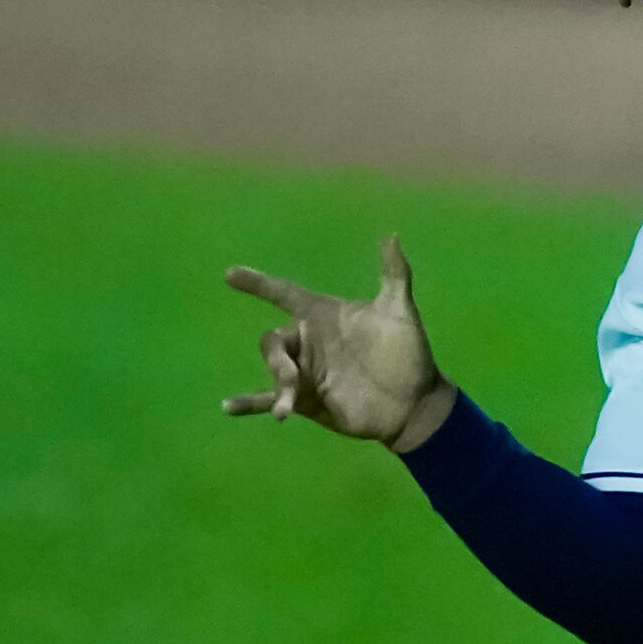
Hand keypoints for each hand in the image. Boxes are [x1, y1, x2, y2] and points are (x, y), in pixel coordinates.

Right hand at [223, 234, 457, 451]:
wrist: (413, 402)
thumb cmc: (407, 353)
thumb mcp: (400, 311)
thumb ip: (394, 274)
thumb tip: (392, 235)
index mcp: (323, 314)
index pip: (284, 293)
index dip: (258, 283)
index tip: (230, 274)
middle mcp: (309, 340)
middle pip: (273, 340)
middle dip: (276, 358)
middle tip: (292, 379)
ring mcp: (305, 371)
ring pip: (274, 368)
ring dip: (276, 383)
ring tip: (285, 408)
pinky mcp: (305, 400)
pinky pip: (268, 398)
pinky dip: (248, 403)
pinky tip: (229, 407)